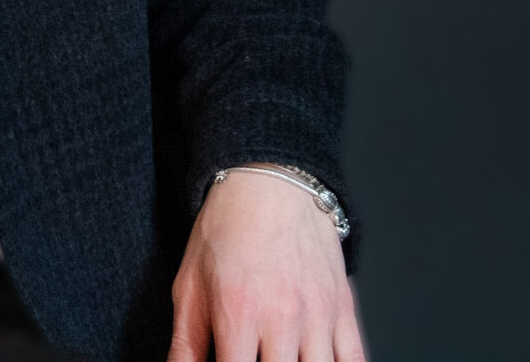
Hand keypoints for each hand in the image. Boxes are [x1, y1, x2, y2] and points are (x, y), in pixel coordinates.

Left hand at [168, 166, 364, 360]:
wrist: (270, 185)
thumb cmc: (225, 231)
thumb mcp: (190, 285)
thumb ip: (185, 344)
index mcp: (238, 314)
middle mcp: (282, 319)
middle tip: (250, 358)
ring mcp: (318, 316)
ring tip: (279, 358)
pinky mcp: (343, 311)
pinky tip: (315, 361)